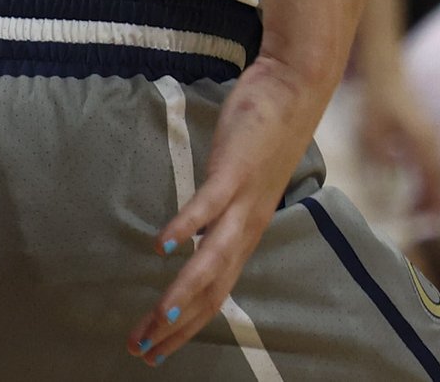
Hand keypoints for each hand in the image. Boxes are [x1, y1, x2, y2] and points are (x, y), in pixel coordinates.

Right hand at [130, 55, 323, 363]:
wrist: (296, 89)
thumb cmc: (263, 132)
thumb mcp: (240, 181)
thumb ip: (220, 206)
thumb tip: (195, 226)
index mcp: (245, 232)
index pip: (214, 293)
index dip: (185, 325)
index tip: (155, 347)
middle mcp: (247, 227)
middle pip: (210, 290)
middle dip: (176, 325)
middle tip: (142, 350)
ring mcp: (242, 200)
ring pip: (212, 260)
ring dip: (185, 293)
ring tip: (161, 317)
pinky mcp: (234, 171)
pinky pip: (207, 205)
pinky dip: (187, 228)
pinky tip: (163, 245)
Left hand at [355, 71, 439, 215]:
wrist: (385, 72)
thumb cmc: (376, 102)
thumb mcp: (373, 133)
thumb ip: (382, 159)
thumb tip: (390, 185)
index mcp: (423, 143)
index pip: (434, 181)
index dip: (435, 203)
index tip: (435, 224)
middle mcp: (433, 141)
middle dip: (439, 202)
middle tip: (435, 225)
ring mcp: (431, 135)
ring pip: (439, 170)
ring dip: (434, 190)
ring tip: (425, 211)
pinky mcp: (425, 132)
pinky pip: (433, 161)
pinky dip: (430, 177)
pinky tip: (420, 186)